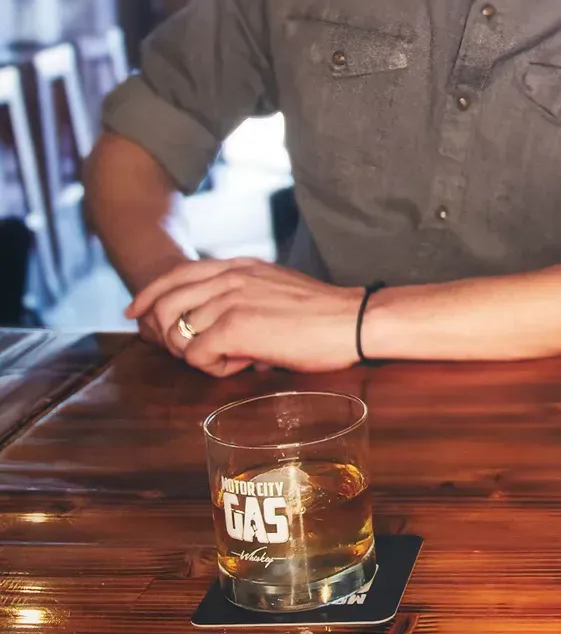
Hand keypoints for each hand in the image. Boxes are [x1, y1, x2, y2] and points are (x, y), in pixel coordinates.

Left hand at [126, 259, 364, 378]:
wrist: (351, 321)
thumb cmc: (324, 314)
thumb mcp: (277, 288)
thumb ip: (246, 295)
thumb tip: (222, 330)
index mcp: (240, 266)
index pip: (177, 273)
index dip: (149, 294)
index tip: (136, 313)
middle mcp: (230, 277)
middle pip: (164, 301)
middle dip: (164, 332)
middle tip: (186, 352)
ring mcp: (229, 300)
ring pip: (177, 332)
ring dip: (197, 352)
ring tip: (230, 357)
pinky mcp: (234, 327)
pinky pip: (197, 355)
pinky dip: (215, 367)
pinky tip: (245, 363)